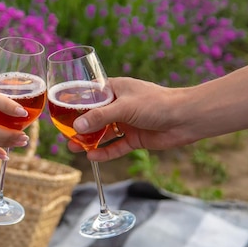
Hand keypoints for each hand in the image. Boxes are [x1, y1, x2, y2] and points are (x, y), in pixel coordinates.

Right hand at [68, 77, 193, 160]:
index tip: (60, 112)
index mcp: (116, 89)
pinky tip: (92, 156)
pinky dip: (104, 152)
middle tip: (65, 135)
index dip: (75, 104)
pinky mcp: (135, 138)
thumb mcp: (123, 107)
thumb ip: (99, 118)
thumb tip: (76, 128)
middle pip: (94, 117)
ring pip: (103, 133)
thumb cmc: (157, 103)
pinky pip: (116, 147)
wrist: (186, 118)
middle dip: (80, 126)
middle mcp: (120, 105)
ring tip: (74, 148)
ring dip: (89, 141)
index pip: (90, 95)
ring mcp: (127, 123)